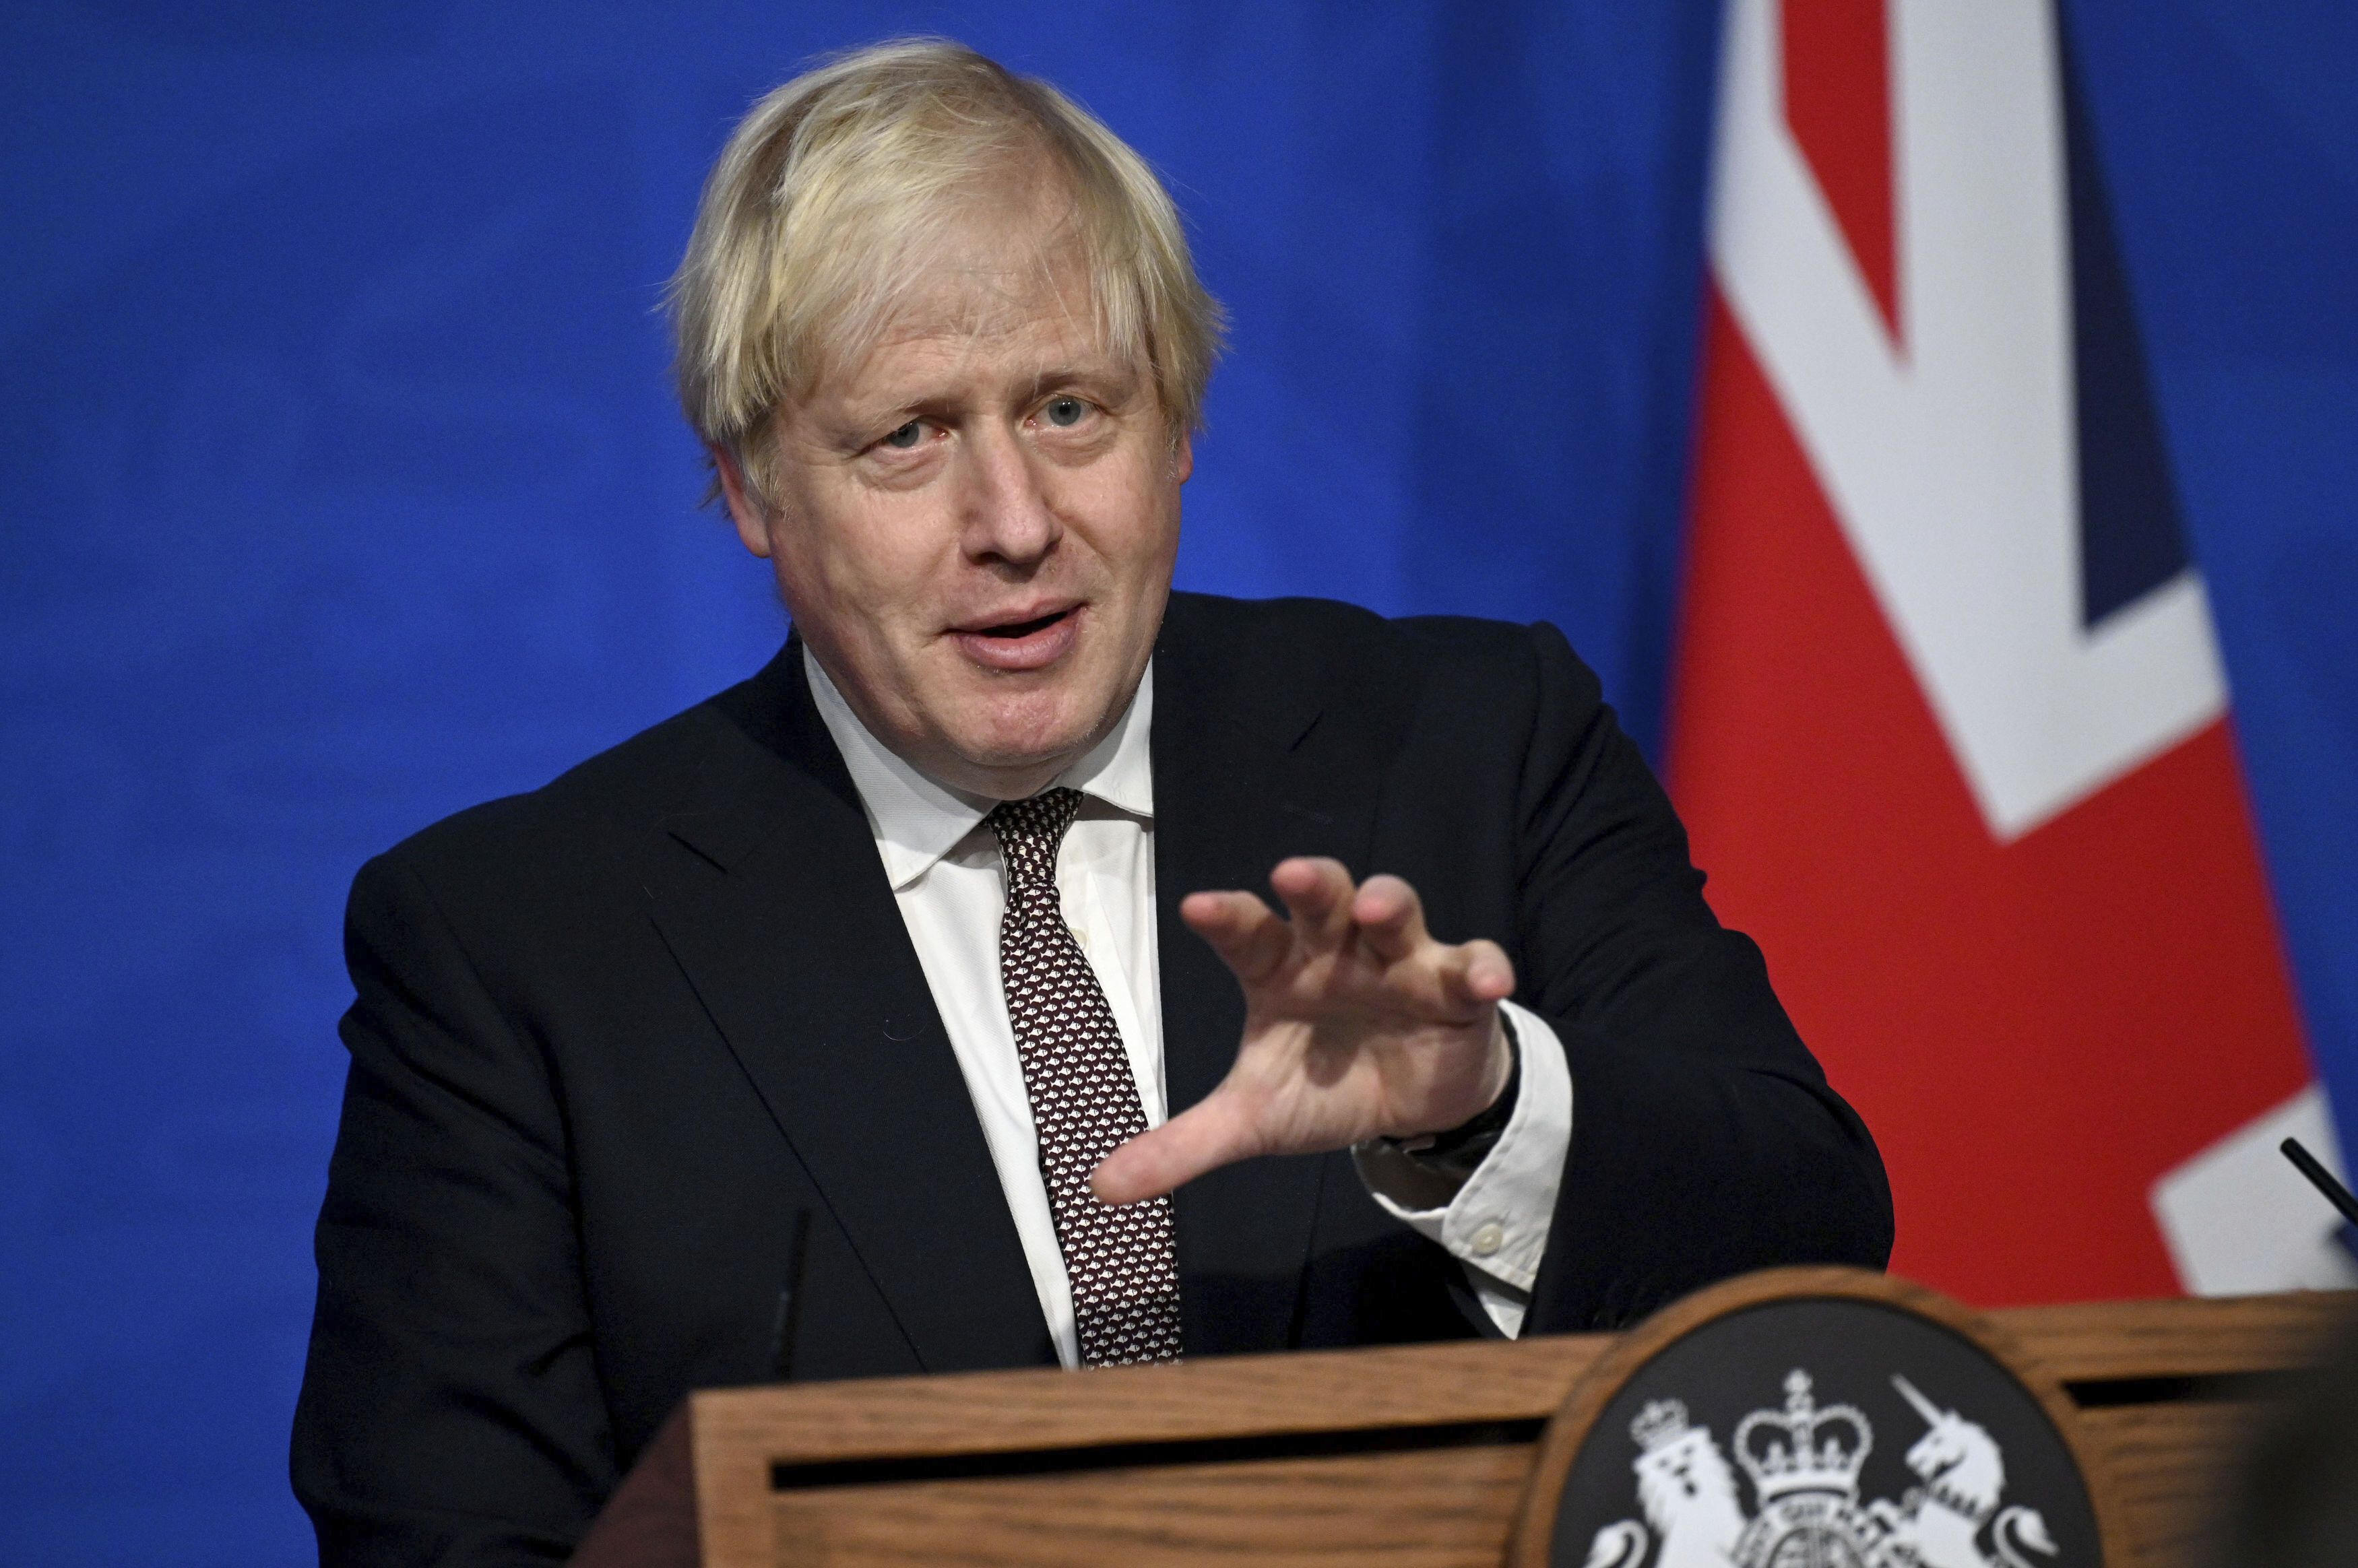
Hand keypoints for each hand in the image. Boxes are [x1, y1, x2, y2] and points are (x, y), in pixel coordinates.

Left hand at [1090, 857, 1516, 1203]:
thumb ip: (1185, 1145)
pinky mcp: (1458, 987)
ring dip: (1388, 903)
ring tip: (1376, 910)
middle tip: (1291, 874)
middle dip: (1312, 883)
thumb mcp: (1254, 1119)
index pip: (1248, 932)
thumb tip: (1102, 1187)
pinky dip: (1483, 967)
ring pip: (1396, 911)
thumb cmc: (1323, 1084)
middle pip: (1322, 899)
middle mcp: (1337, 950)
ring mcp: (1401, 960)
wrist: (1410, 1107)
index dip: (1226, 916)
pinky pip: (1475, 963)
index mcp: (1280, 968)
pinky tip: (1485, 981)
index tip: (1196, 906)